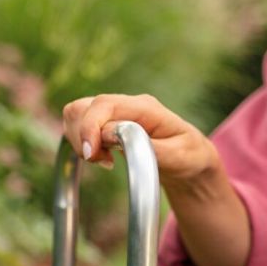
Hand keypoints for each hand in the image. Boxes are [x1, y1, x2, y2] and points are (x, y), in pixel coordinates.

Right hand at [61, 92, 215, 184]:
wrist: (191, 160)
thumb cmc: (189, 157)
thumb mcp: (179, 156)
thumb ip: (148, 146)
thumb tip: (113, 136)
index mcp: (145, 107)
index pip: (104, 105)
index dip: (90, 127)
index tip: (90, 154)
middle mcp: (126, 104)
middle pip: (82, 107)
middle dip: (81, 137)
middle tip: (102, 161)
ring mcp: (115, 113)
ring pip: (75, 115)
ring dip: (79, 141)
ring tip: (103, 160)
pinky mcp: (106, 124)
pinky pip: (79, 126)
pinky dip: (82, 144)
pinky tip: (102, 158)